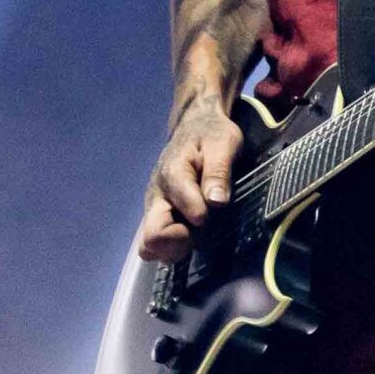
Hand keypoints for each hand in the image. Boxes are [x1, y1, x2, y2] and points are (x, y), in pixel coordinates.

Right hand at [135, 100, 241, 261]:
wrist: (195, 126)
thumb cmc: (212, 135)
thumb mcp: (223, 145)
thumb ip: (218, 173)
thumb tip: (216, 202)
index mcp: (172, 176)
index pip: (179, 214)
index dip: (201, 219)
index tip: (216, 206)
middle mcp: (156, 196)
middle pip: (151, 240)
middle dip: (179, 242)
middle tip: (202, 228)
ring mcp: (154, 208)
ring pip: (151, 247)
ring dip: (177, 246)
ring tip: (199, 228)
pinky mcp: (157, 215)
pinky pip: (157, 244)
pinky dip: (174, 245)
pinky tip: (192, 230)